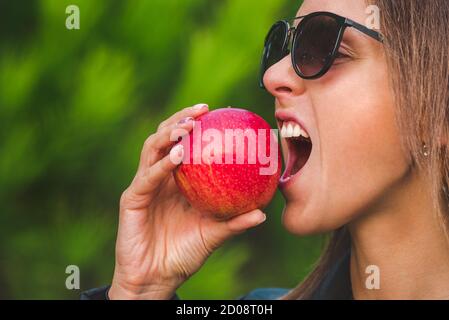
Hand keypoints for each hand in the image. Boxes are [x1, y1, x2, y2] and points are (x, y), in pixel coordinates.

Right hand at [108, 104, 266, 298]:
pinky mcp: (132, 199)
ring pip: (151, 149)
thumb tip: (264, 213)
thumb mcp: (214, 235)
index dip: (198, 126)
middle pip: (165, 137)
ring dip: (168, 134)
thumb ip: (235, 223)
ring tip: (188, 126)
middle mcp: (159, 178)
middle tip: (203, 110)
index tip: (221, 113)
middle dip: (181, 119)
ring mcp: (144, 186)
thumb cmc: (184, 255)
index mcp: (176, 181)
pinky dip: (161, 165)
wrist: (156, 280)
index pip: (184, 144)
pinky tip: (177, 155)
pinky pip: (147, 178)